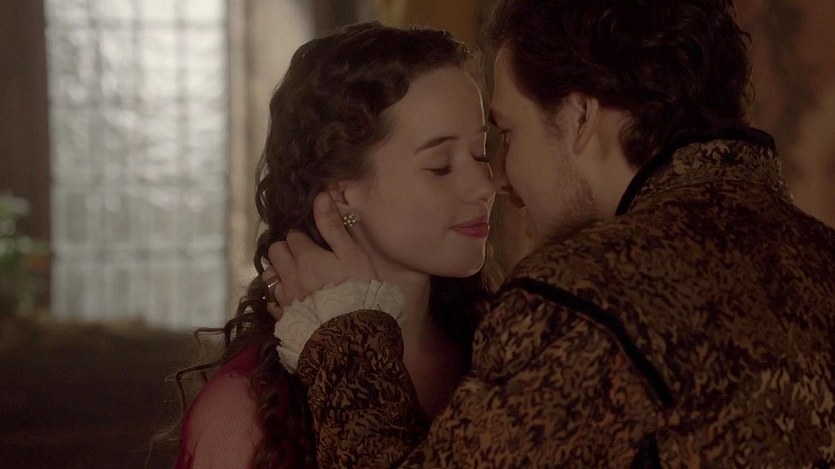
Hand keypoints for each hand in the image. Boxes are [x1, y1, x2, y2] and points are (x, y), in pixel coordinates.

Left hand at [264, 192, 376, 313]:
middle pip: (275, 251)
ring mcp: (285, 298)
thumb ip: (333, 226)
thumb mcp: (352, 254)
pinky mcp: (285, 319)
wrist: (353, 334)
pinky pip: (272, 303)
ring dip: (280, 273)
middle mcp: (289, 275)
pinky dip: (279, 298)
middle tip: (305, 257)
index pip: (292, 235)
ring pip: (270, 276)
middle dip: (286, 250)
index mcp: (305, 256)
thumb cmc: (358, 289)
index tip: (315, 242)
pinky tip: (294, 300)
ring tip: (297, 278)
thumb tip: (320, 196)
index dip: (303, 236)